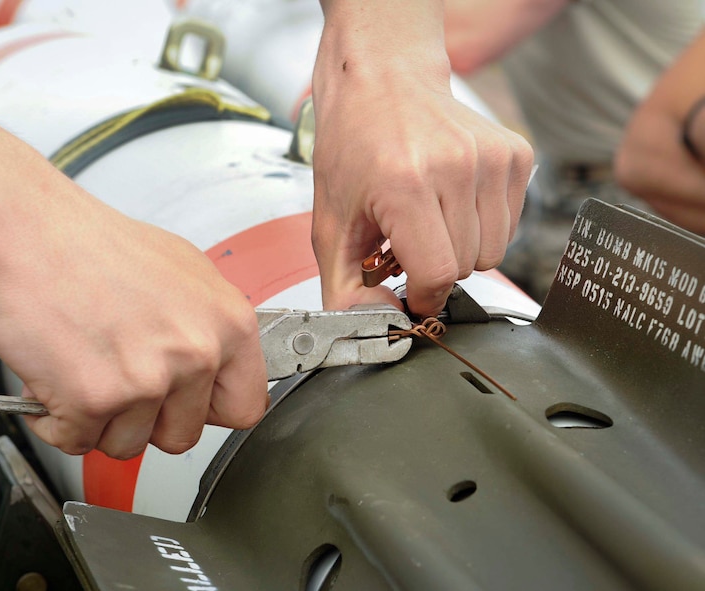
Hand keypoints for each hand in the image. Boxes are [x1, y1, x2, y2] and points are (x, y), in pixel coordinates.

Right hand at [0, 190, 268, 458]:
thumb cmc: (92, 243)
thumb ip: (207, 326)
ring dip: (98, 419)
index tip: (184, 403)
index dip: (206, 409)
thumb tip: (216, 365)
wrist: (26, 229)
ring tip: (83, 367)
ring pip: (128, 444)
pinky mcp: (94, 399)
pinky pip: (76, 441)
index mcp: (229, 323)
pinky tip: (53, 378)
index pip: (244, 407)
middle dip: (145, 418)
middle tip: (118, 379)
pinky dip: (55, 420)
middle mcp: (197, 353)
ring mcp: (147, 380)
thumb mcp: (183, 271)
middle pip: (182, 435)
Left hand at [312, 0, 533, 316]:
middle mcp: (456, 167)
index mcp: (405, 184)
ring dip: (460, 249)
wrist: (384, 79)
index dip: (422, 295)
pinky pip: (510, 225)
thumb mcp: (330, 221)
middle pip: (466, 267)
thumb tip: (372, 328)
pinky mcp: (516, 154)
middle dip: (434, 268)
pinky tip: (451, 201)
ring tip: (427, 220)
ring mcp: (492, 157)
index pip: (437, 274)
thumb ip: (344, 287)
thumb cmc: (353, 145)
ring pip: (494, 251)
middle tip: (406, 241)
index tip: (407, 290)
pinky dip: (481, 226)